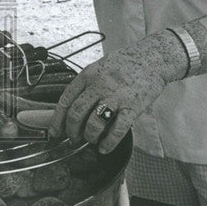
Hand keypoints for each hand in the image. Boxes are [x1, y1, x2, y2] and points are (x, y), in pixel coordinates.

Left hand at [51, 43, 170, 152]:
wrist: (152, 57)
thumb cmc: (124, 64)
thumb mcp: (98, 68)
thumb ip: (85, 85)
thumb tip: (69, 108)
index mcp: (88, 75)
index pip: (65, 100)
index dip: (57, 121)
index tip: (54, 133)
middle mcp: (99, 85)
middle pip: (76, 113)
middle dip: (72, 131)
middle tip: (73, 139)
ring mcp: (116, 96)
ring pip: (94, 123)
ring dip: (89, 136)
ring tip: (91, 140)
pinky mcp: (133, 106)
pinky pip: (117, 129)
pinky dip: (108, 142)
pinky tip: (104, 148)